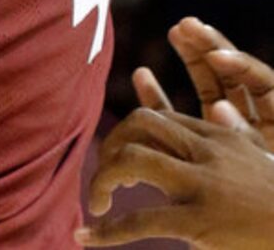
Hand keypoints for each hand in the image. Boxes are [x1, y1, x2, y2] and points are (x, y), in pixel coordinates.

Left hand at [79, 107, 273, 246]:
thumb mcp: (261, 158)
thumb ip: (236, 134)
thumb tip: (219, 107)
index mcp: (219, 137)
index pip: (161, 116)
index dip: (129, 125)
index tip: (111, 145)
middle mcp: (207, 152)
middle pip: (141, 124)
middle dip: (111, 144)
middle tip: (100, 174)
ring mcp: (203, 184)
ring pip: (134, 160)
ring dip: (103, 179)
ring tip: (93, 203)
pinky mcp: (201, 221)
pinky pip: (141, 220)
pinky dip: (107, 231)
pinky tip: (86, 238)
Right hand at [136, 18, 273, 147]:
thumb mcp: (268, 169)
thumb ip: (246, 139)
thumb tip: (219, 108)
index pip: (265, 83)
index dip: (241, 64)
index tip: (215, 55)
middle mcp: (257, 128)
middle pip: (235, 77)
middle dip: (211, 48)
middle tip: (186, 24)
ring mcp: (229, 136)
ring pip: (210, 89)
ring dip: (192, 58)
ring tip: (174, 31)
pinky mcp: (203, 150)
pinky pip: (182, 120)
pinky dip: (161, 100)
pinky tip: (142, 75)